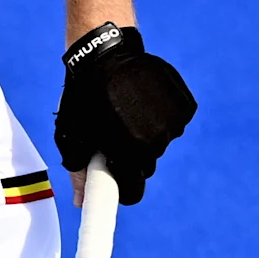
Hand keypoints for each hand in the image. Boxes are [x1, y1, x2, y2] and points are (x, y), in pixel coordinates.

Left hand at [51, 23, 193, 203]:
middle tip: (114, 133)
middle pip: (146, 165)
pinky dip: (161, 116)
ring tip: (127, 109)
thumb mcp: (73, 135)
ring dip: (146, 133)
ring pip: (161, 143)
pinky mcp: (185, 107)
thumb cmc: (84, 96)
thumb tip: (81, 204)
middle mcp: (157, 141)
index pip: (133, 191)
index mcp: (130, 152)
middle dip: (131, 156)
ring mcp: (174, 123)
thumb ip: (80, 172)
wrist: (106, 53)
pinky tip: (144, 98)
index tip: (115, 175)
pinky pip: (173, 123)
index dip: (121, 186)